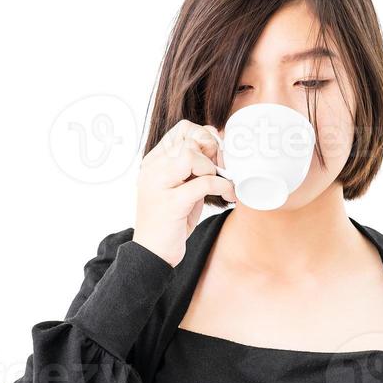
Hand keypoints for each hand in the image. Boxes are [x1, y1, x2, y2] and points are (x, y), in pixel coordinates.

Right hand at [133, 118, 235, 267]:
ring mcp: (159, 184)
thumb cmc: (171, 221)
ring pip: (192, 156)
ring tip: (220, 185)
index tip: (215, 156)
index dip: (204, 137)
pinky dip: (223, 187)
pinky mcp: (171, 202)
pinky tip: (230, 196)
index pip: (182, 129)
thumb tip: (217, 141)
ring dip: (213, 169)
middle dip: (213, 152)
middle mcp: (153, 168)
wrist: (153, 252)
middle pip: (189, 140)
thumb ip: (194, 167)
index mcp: (154, 161)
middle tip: (223, 171)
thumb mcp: (182, 187)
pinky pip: (204, 183)